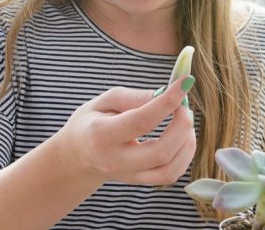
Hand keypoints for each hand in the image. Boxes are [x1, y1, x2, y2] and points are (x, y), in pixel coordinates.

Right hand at [57, 76, 195, 185]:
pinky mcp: (140, 182)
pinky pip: (170, 175)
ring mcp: (128, 175)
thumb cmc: (92, 121)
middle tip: (183, 105)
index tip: (185, 82)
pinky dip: (184, 154)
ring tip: (183, 120)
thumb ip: (133, 97)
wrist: (78, 154)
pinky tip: (182, 137)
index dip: (167, 101)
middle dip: (182, 125)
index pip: (141, 121)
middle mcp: (115, 160)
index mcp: (101, 134)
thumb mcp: (104, 100)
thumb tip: (164, 94)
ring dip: (187, 141)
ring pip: (170, 168)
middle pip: (161, 151)